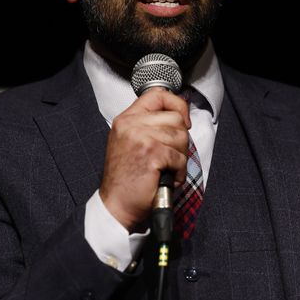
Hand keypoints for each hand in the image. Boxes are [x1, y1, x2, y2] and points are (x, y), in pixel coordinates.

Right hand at [100, 88, 190, 230]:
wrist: (116, 205)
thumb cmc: (127, 178)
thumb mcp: (131, 142)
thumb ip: (149, 125)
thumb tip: (180, 115)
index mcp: (126, 119)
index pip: (158, 94)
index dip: (177, 104)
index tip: (183, 120)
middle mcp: (131, 124)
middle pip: (176, 118)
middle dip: (180, 140)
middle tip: (169, 157)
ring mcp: (141, 137)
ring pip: (181, 137)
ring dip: (180, 157)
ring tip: (165, 169)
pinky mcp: (151, 153)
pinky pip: (180, 157)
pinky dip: (179, 172)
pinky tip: (166, 178)